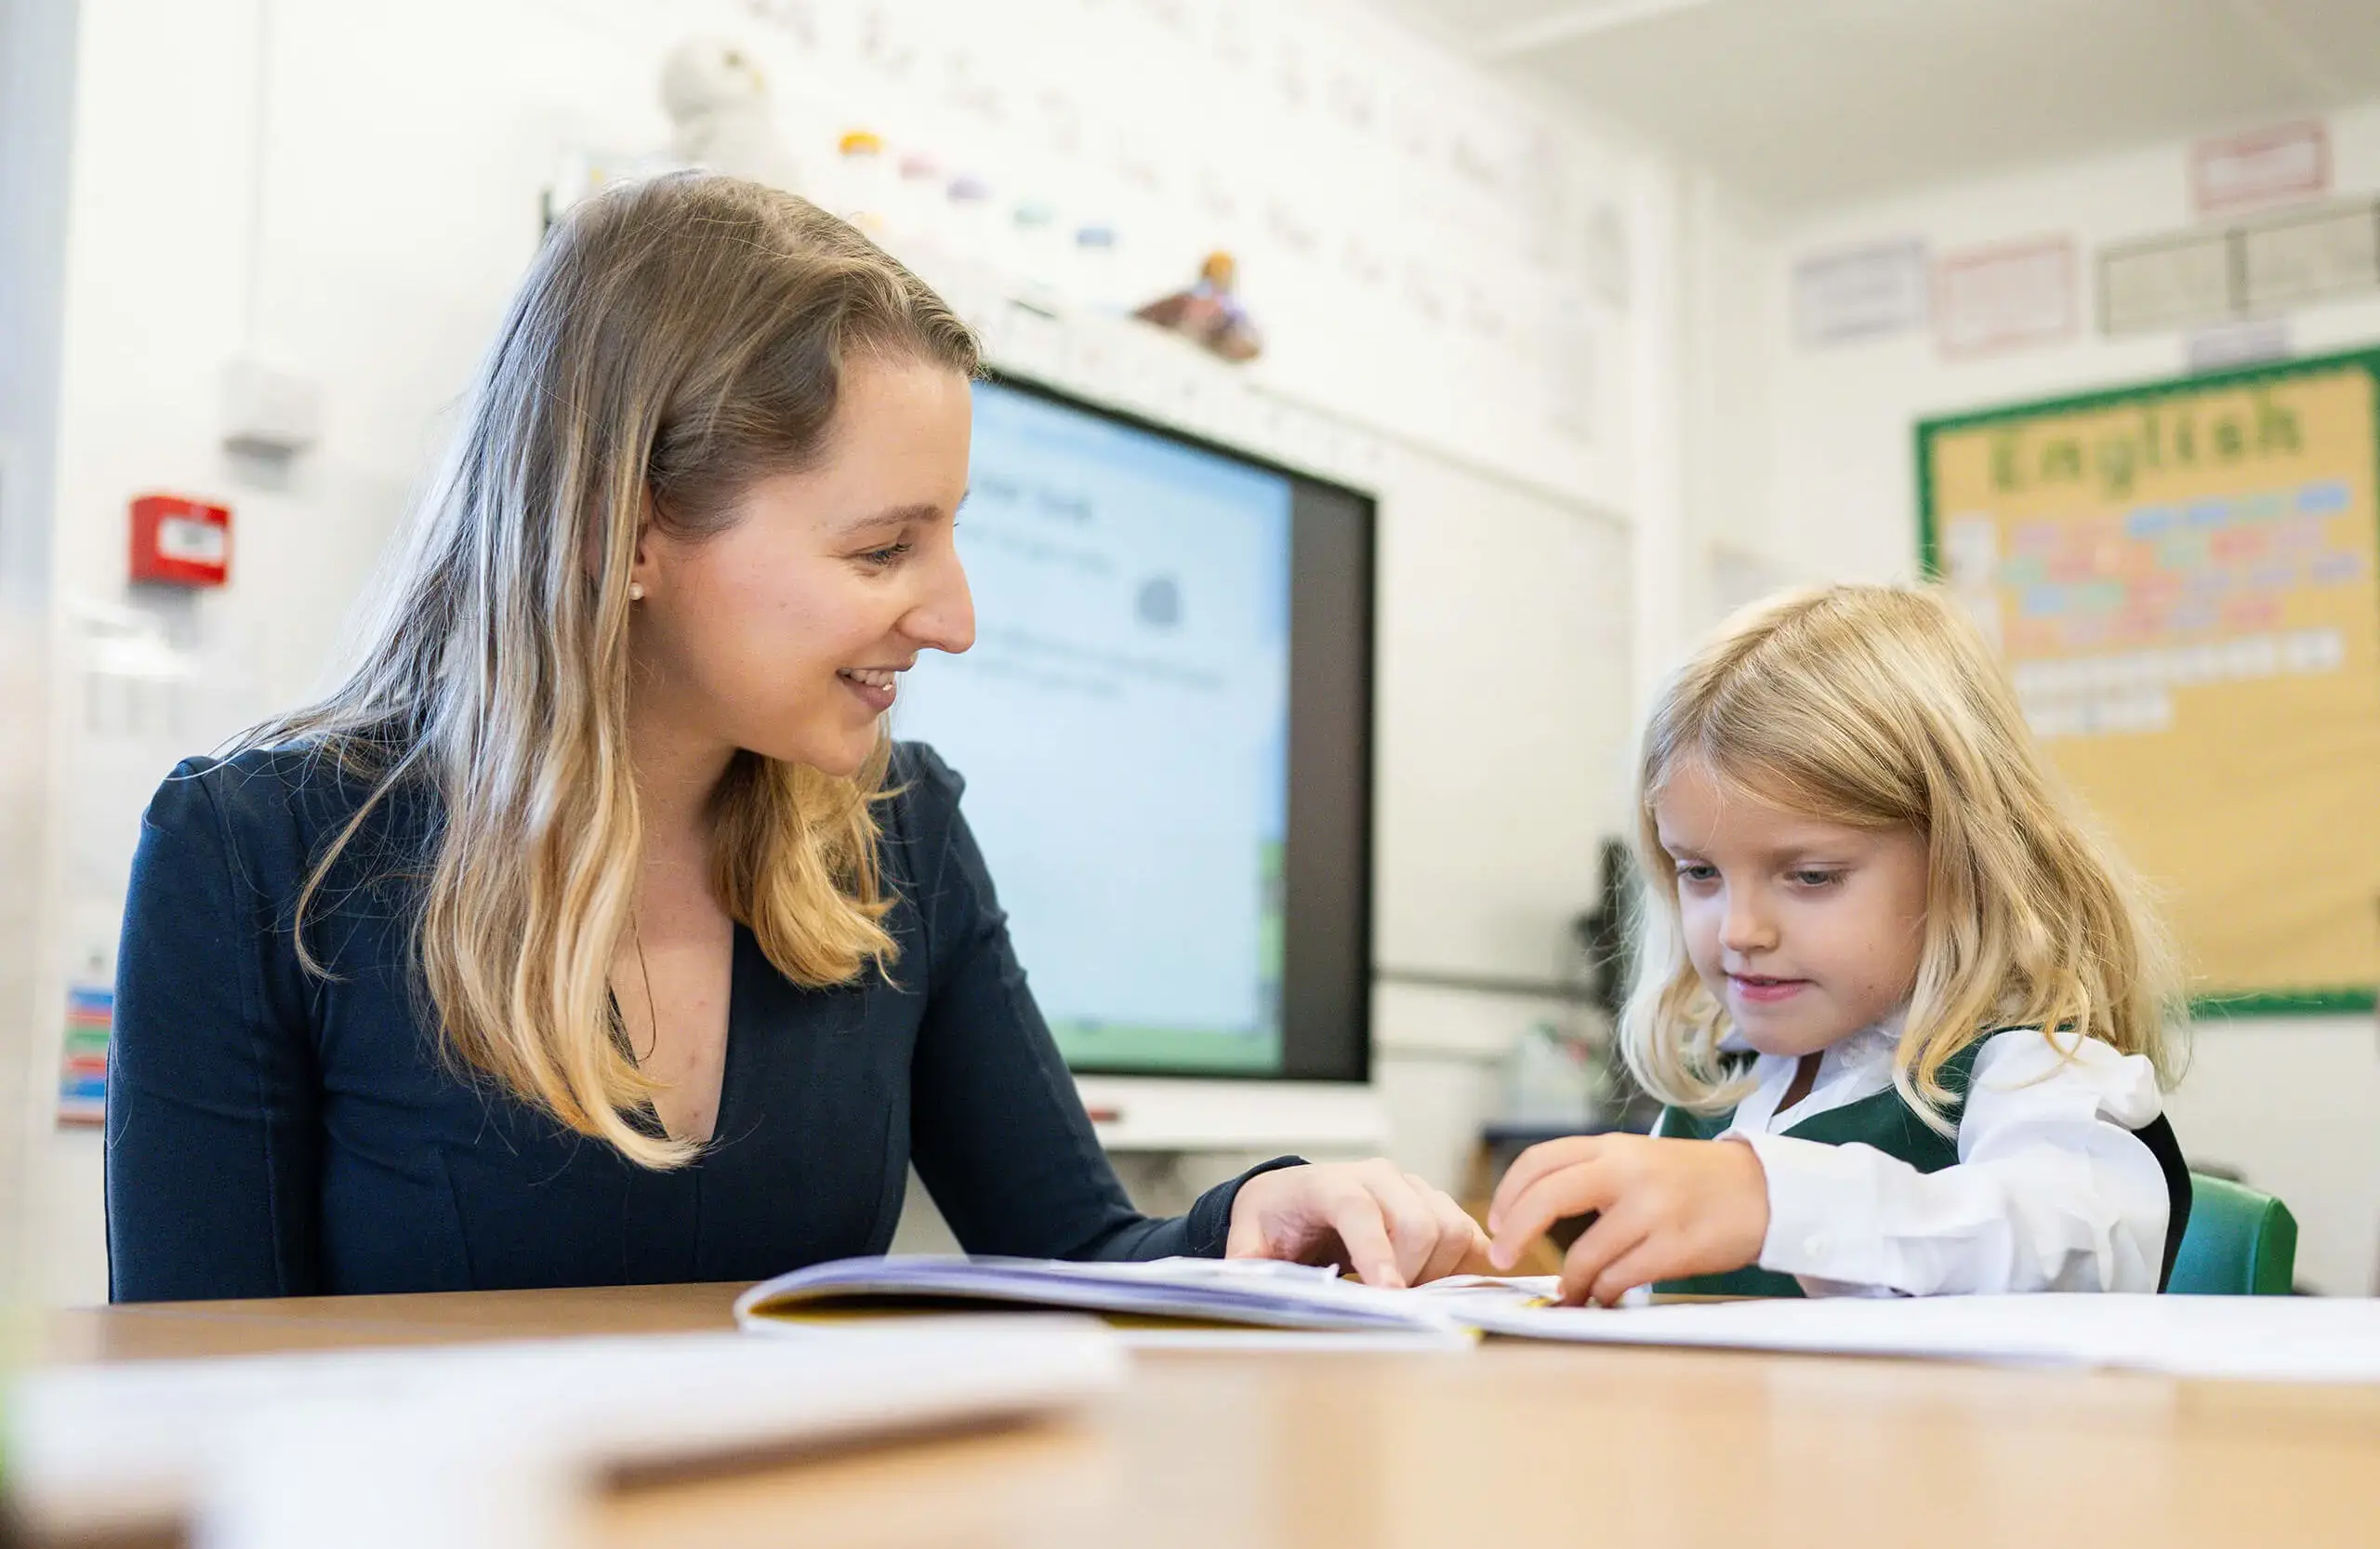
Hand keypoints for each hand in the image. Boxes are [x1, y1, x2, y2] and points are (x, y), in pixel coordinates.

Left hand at [1226, 1160, 1493, 1288]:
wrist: (1295, 1195)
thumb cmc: (1275, 1218)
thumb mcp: (1249, 1235)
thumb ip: (1248, 1258)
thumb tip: (1245, 1280)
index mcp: (1329, 1183)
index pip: (1360, 1210)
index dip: (1376, 1251)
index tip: (1389, 1294)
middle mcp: (1378, 1177)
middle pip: (1418, 1223)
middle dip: (1411, 1272)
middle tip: (1391, 1303)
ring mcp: (1412, 1187)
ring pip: (1451, 1228)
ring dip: (1438, 1272)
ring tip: (1407, 1293)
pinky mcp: (1435, 1203)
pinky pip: (1469, 1233)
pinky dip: (1465, 1265)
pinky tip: (1443, 1287)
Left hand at [1486, 1134, 1770, 1306]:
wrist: (1762, 1190)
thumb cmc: (1692, 1179)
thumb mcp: (1638, 1159)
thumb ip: (1590, 1175)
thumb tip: (1530, 1214)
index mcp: (1613, 1147)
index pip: (1540, 1161)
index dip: (1508, 1194)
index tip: (1495, 1222)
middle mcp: (1628, 1172)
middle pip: (1547, 1198)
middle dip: (1515, 1233)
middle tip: (1502, 1258)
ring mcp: (1653, 1210)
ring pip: (1585, 1254)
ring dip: (1570, 1281)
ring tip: (1572, 1291)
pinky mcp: (1676, 1247)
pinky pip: (1620, 1279)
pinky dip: (1604, 1292)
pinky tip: (1605, 1295)